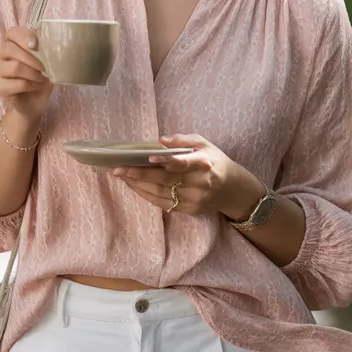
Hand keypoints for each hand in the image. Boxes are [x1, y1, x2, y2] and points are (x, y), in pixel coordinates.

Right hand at [0, 26, 53, 122]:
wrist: (33, 102)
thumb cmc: (39, 77)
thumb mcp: (46, 62)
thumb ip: (46, 50)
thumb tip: (53, 41)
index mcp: (11, 43)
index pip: (12, 32)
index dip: (24, 37)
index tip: (36, 45)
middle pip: (8, 48)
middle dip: (31, 58)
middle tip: (44, 67)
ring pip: (14, 67)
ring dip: (32, 73)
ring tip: (40, 78)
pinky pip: (16, 83)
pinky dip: (30, 85)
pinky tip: (34, 86)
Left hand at [112, 133, 260, 218]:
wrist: (233, 190)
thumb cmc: (215, 162)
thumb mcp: (205, 144)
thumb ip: (184, 140)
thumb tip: (161, 141)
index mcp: (204, 164)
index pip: (183, 163)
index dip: (165, 160)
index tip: (148, 157)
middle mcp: (199, 183)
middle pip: (164, 180)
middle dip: (139, 174)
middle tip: (118, 169)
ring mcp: (194, 199)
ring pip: (160, 193)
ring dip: (138, 186)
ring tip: (122, 177)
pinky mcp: (189, 210)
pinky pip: (163, 203)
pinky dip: (146, 195)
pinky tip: (135, 187)